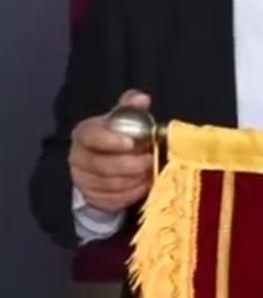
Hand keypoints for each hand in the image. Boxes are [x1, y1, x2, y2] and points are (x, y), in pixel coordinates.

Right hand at [70, 89, 154, 212]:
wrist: (106, 162)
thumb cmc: (118, 137)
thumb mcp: (123, 119)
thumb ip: (131, 107)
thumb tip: (142, 98)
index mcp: (84, 133)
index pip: (91, 136)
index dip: (111, 140)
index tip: (132, 143)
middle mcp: (77, 157)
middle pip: (102, 165)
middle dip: (131, 164)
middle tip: (150, 160)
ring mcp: (82, 179)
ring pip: (110, 184)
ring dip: (134, 179)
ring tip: (149, 172)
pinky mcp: (92, 197)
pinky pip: (114, 199)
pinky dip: (132, 193)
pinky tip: (143, 184)